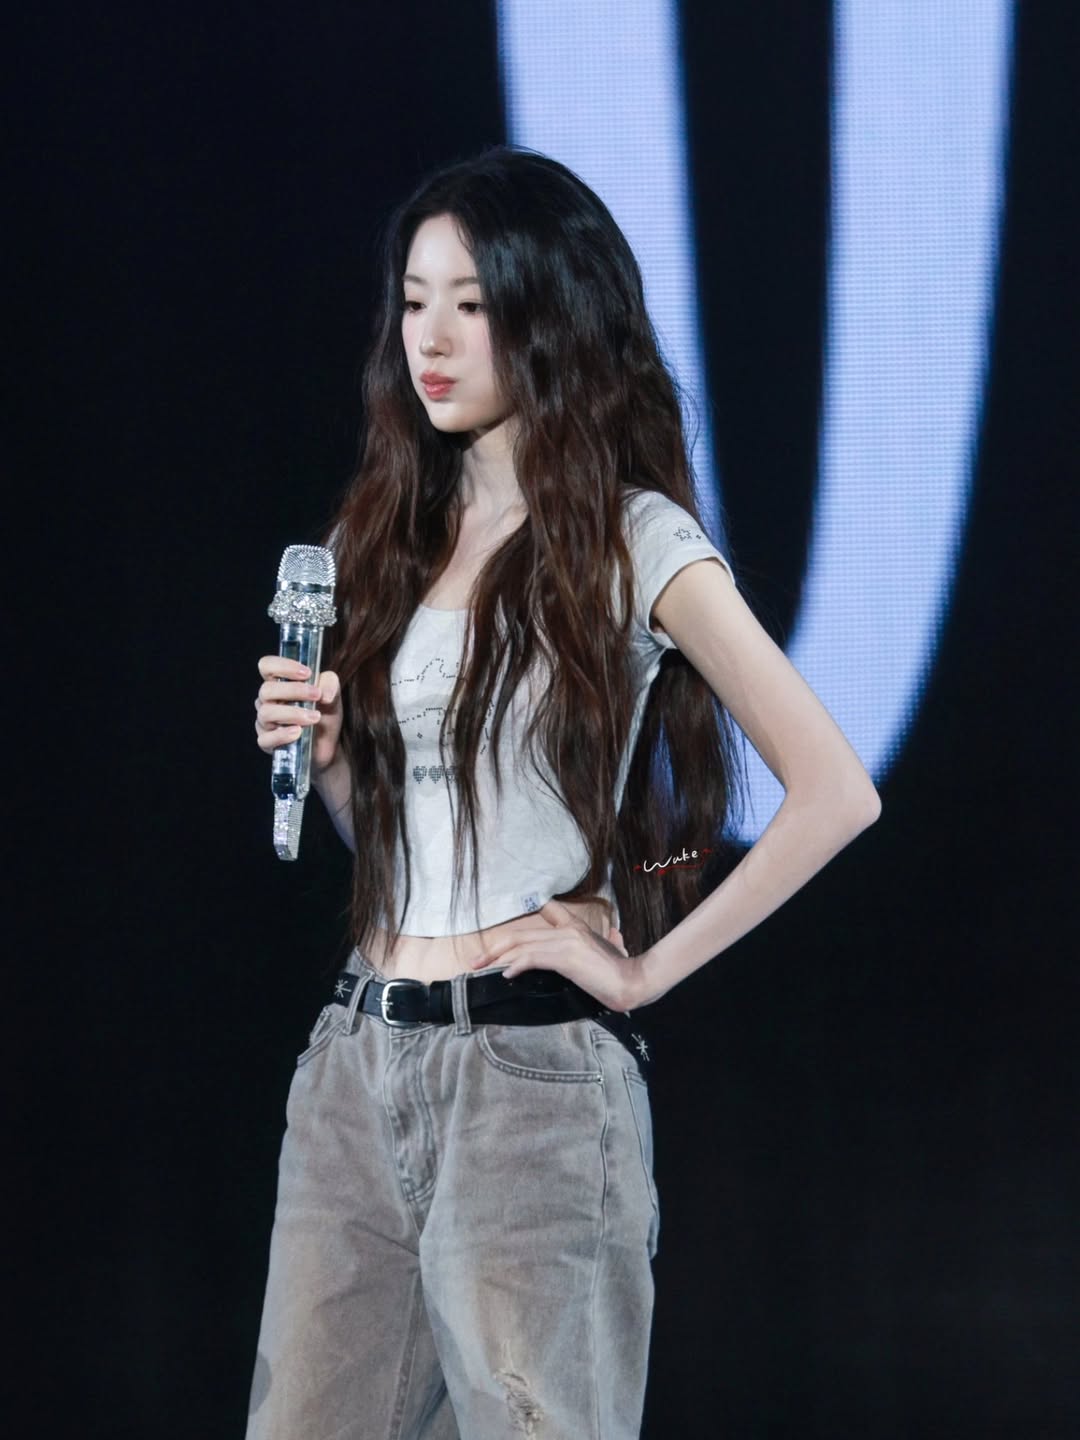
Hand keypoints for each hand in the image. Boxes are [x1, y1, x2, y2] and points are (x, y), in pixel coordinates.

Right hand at [254, 657, 342, 774]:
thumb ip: (330, 685)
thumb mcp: (333, 696)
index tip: (307, 673)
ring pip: (266, 713)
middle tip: (316, 695)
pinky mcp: (267, 743)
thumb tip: (324, 694)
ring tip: (315, 717)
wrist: (329, 745)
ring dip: (292, 713)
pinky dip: (282, 735)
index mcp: (279, 683)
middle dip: (293, 690)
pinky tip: (298, 732)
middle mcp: (268, 701)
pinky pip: (265, 738)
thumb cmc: (325, 715)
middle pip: (266, 690)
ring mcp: (265, 722)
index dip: (283, 666)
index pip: (267, 666)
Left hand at [469, 899, 647, 1013]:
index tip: (500, 934)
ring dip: (497, 956)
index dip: (522, 917)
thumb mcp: (604, 952)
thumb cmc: (618, 973)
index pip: (546, 909)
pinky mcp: (566, 956)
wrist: (632, 982)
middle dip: (494, 947)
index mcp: (575, 926)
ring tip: (482, 968)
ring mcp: (567, 941)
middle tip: (476, 960)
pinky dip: (516, 964)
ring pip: (522, 944)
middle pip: (521, 933)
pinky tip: (507, 974)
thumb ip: (597, 945)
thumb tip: (602, 943)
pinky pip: (532, 957)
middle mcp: (568, 929)